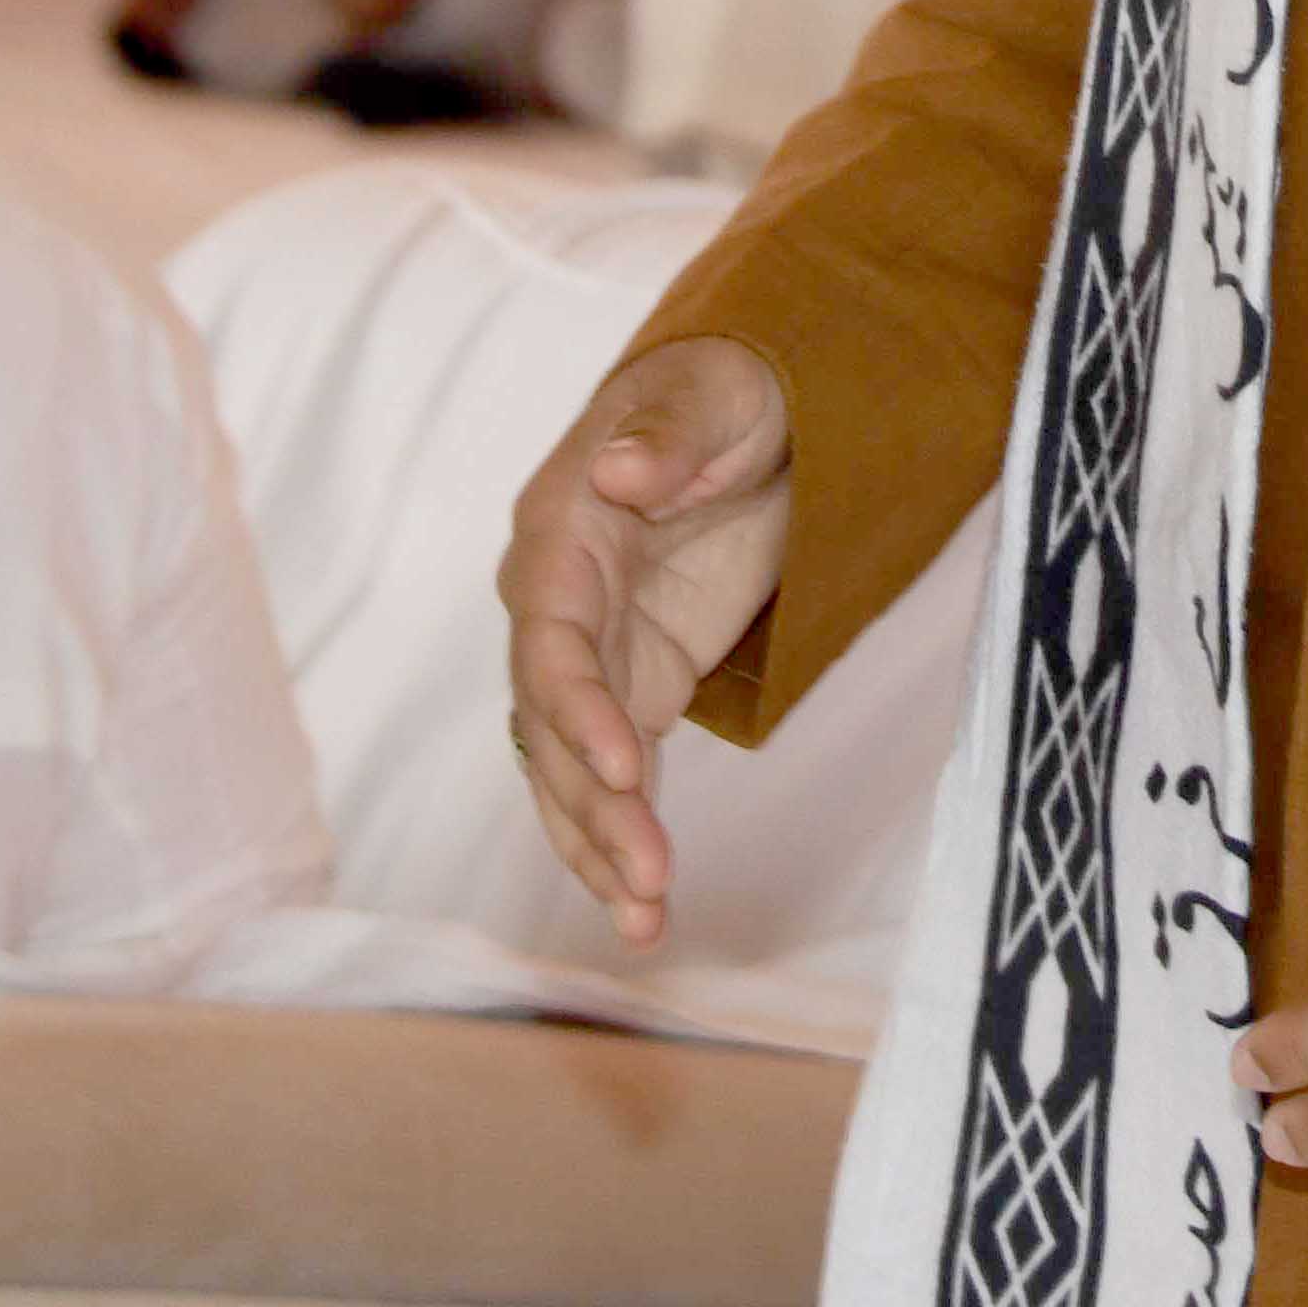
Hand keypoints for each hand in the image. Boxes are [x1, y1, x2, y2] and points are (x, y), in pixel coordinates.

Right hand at [501, 335, 796, 941]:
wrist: (756, 404)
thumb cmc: (730, 385)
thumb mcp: (715, 393)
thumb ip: (665, 436)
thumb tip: (617, 471)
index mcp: (562, 525)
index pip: (550, 629)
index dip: (575, 701)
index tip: (626, 762)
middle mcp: (557, 597)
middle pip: (554, 717)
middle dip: (593, 802)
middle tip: (647, 878)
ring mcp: (592, 649)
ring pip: (571, 763)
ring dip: (600, 842)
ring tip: (644, 920)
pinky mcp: (635, 683)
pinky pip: (610, 773)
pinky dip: (619, 838)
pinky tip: (642, 912)